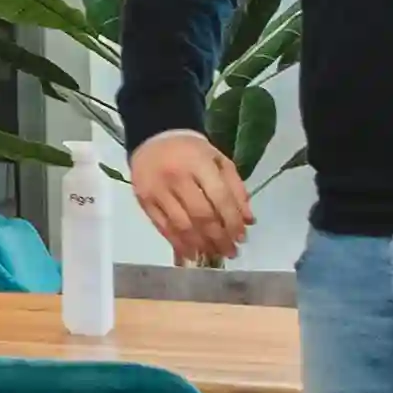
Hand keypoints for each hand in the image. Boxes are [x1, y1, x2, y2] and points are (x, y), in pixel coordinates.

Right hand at [129, 130, 252, 266]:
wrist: (154, 137)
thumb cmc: (191, 151)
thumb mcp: (219, 161)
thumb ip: (236, 189)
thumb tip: (248, 221)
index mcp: (199, 163)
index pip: (220, 198)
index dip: (232, 221)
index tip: (242, 238)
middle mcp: (177, 177)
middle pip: (201, 215)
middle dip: (219, 238)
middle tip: (231, 252)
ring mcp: (157, 190)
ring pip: (181, 225)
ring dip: (201, 244)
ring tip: (214, 254)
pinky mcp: (144, 201)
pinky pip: (163, 227)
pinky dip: (178, 244)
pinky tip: (192, 253)